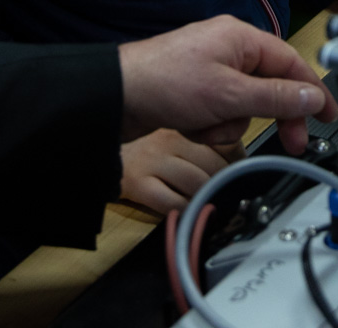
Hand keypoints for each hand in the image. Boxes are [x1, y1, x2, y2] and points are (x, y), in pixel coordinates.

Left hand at [117, 16, 337, 153]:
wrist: (115, 97)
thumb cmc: (164, 82)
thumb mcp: (229, 94)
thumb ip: (275, 98)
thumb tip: (311, 97)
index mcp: (241, 38)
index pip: (291, 63)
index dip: (313, 91)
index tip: (329, 115)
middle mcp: (228, 50)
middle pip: (269, 87)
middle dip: (269, 115)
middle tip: (291, 142)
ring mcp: (210, 71)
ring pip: (244, 107)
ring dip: (228, 124)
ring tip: (205, 123)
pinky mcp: (194, 91)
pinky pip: (219, 114)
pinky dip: (209, 126)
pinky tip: (190, 124)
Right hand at [119, 129, 241, 212]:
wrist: (97, 143)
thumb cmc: (143, 145)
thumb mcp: (175, 135)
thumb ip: (203, 144)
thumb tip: (238, 165)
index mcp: (184, 125)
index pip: (226, 142)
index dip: (238, 162)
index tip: (241, 174)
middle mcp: (170, 139)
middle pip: (215, 165)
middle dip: (225, 185)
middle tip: (229, 196)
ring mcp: (153, 160)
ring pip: (198, 183)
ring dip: (208, 199)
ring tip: (211, 206)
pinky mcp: (138, 182)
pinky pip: (173, 202)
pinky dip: (186, 210)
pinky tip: (189, 212)